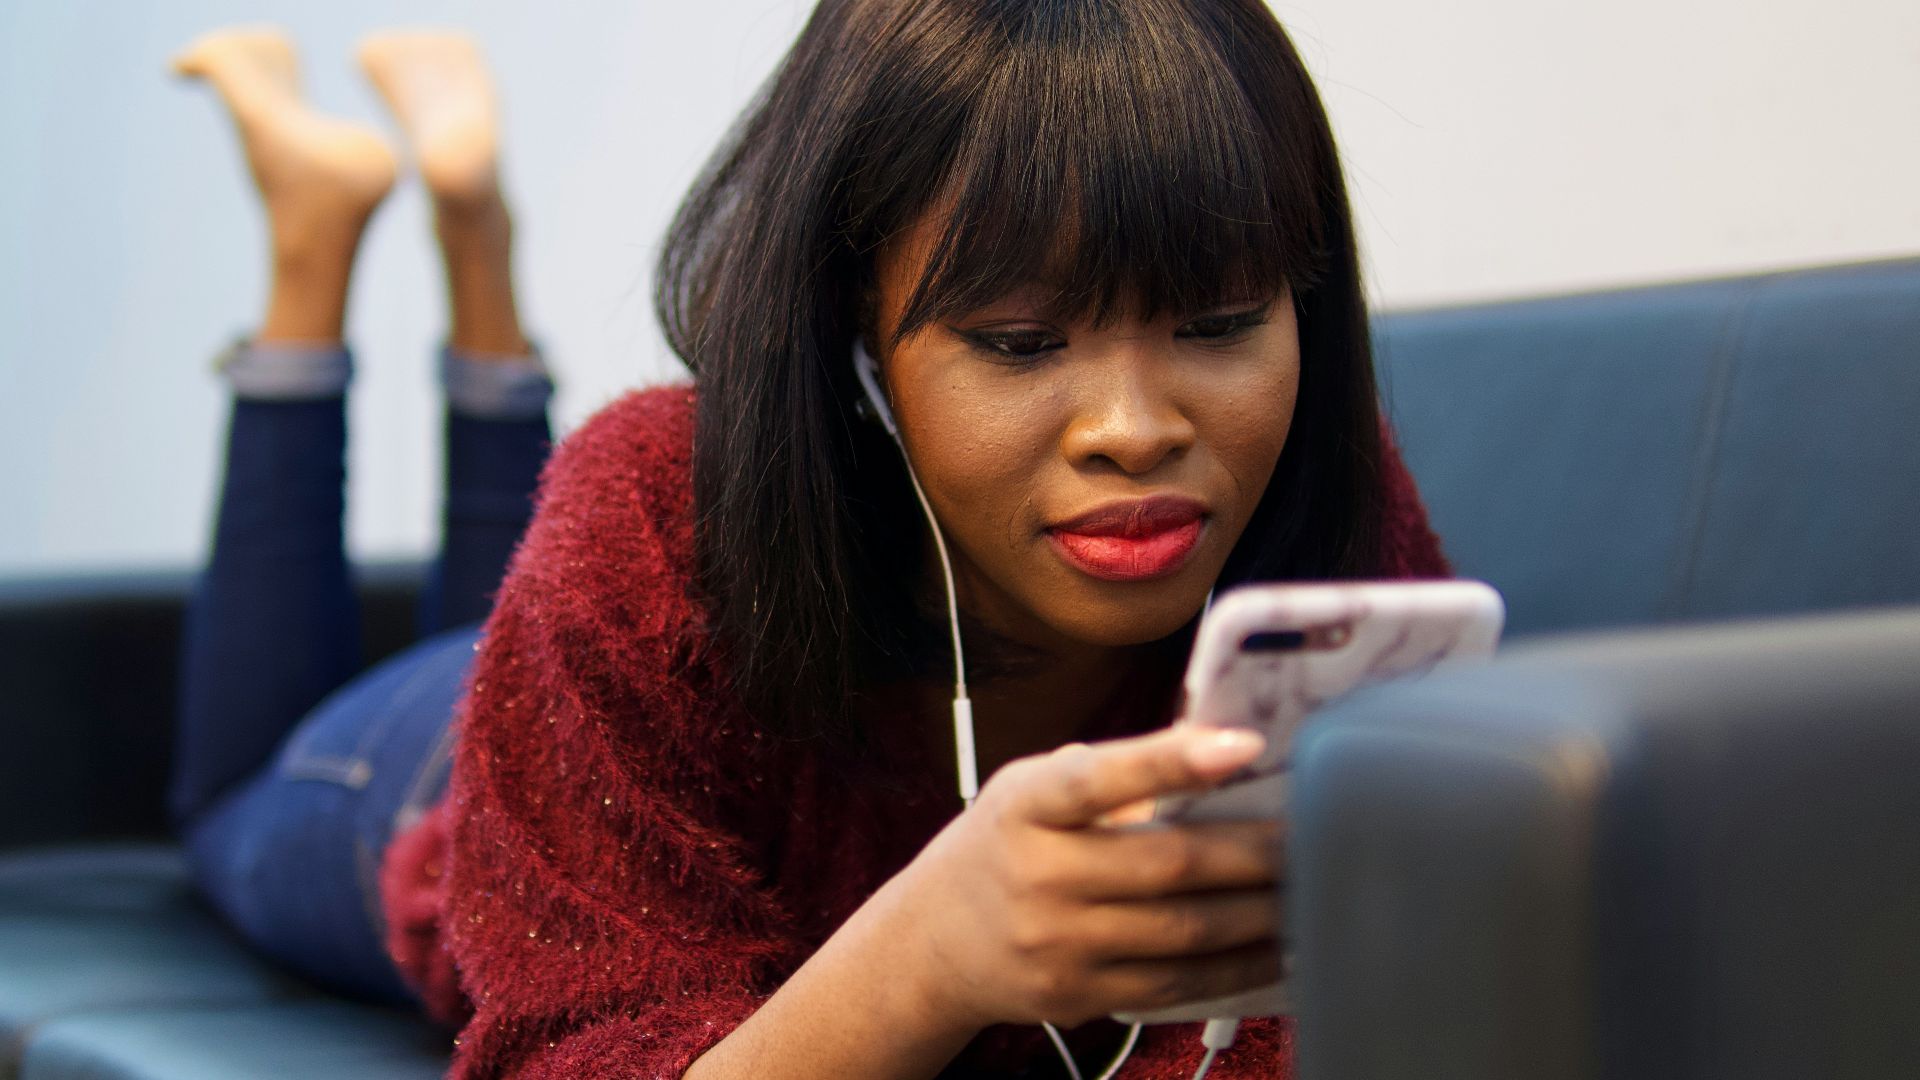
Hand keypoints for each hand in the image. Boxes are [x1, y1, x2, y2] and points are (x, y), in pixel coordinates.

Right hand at [888, 726, 1283, 1029]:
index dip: (1173, 760)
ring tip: (1309, 888)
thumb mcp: (1031, 790)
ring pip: (1185, 932)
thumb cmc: (1003, 846)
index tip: (1243, 744)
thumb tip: (1218, 748)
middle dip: (1255, 852)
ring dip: (1261, 913)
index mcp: (1025, 806)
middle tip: (1313, 833)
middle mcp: (1037, 875)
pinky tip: (1273, 946)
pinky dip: (1235, 967)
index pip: (1100, 778)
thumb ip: (1110, 773)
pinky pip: (1176, 985)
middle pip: (1169, 865)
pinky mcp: (1078, 995)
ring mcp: (1057, 944)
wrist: (932, 943)